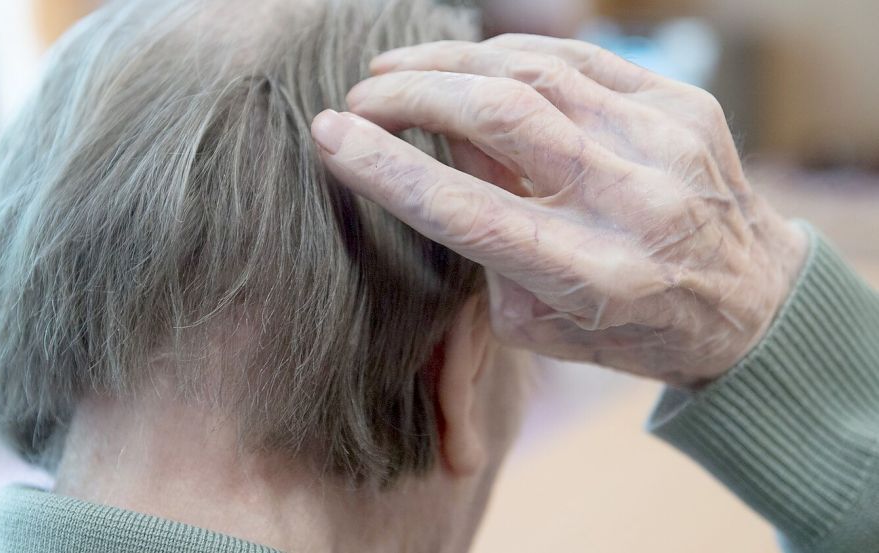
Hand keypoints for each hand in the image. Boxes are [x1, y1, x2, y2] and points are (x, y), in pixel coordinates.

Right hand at [310, 35, 807, 387]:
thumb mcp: (541, 323)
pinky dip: (510, 55)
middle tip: (360, 97)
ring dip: (452, 63)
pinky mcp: (683, 104)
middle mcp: (635, 204)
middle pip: (503, 118)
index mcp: (594, 277)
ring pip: (536, 73)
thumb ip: (486, 247)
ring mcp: (666, 143)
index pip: (468, 210)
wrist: (749, 301)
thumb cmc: (628, 327)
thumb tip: (444, 147)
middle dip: (413, 95)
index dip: (387, 168)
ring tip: (398, 70)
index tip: (328, 136)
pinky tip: (467, 62)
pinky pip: (579, 59)